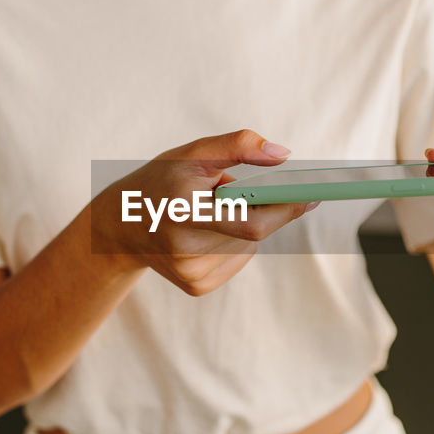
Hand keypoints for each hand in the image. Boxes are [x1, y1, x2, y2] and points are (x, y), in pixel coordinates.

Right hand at [94, 129, 315, 295]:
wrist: (118, 226)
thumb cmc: (161, 181)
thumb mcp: (190, 154)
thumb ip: (236, 146)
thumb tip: (284, 156)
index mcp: (182, 210)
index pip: (250, 219)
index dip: (286, 208)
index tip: (314, 194)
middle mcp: (185, 248)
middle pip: (254, 232)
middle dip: (270, 209)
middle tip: (285, 192)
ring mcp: (191, 273)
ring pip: (248, 244)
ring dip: (245, 222)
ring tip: (214, 209)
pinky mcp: (196, 287)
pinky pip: (238, 259)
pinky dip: (234, 241)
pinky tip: (208, 232)